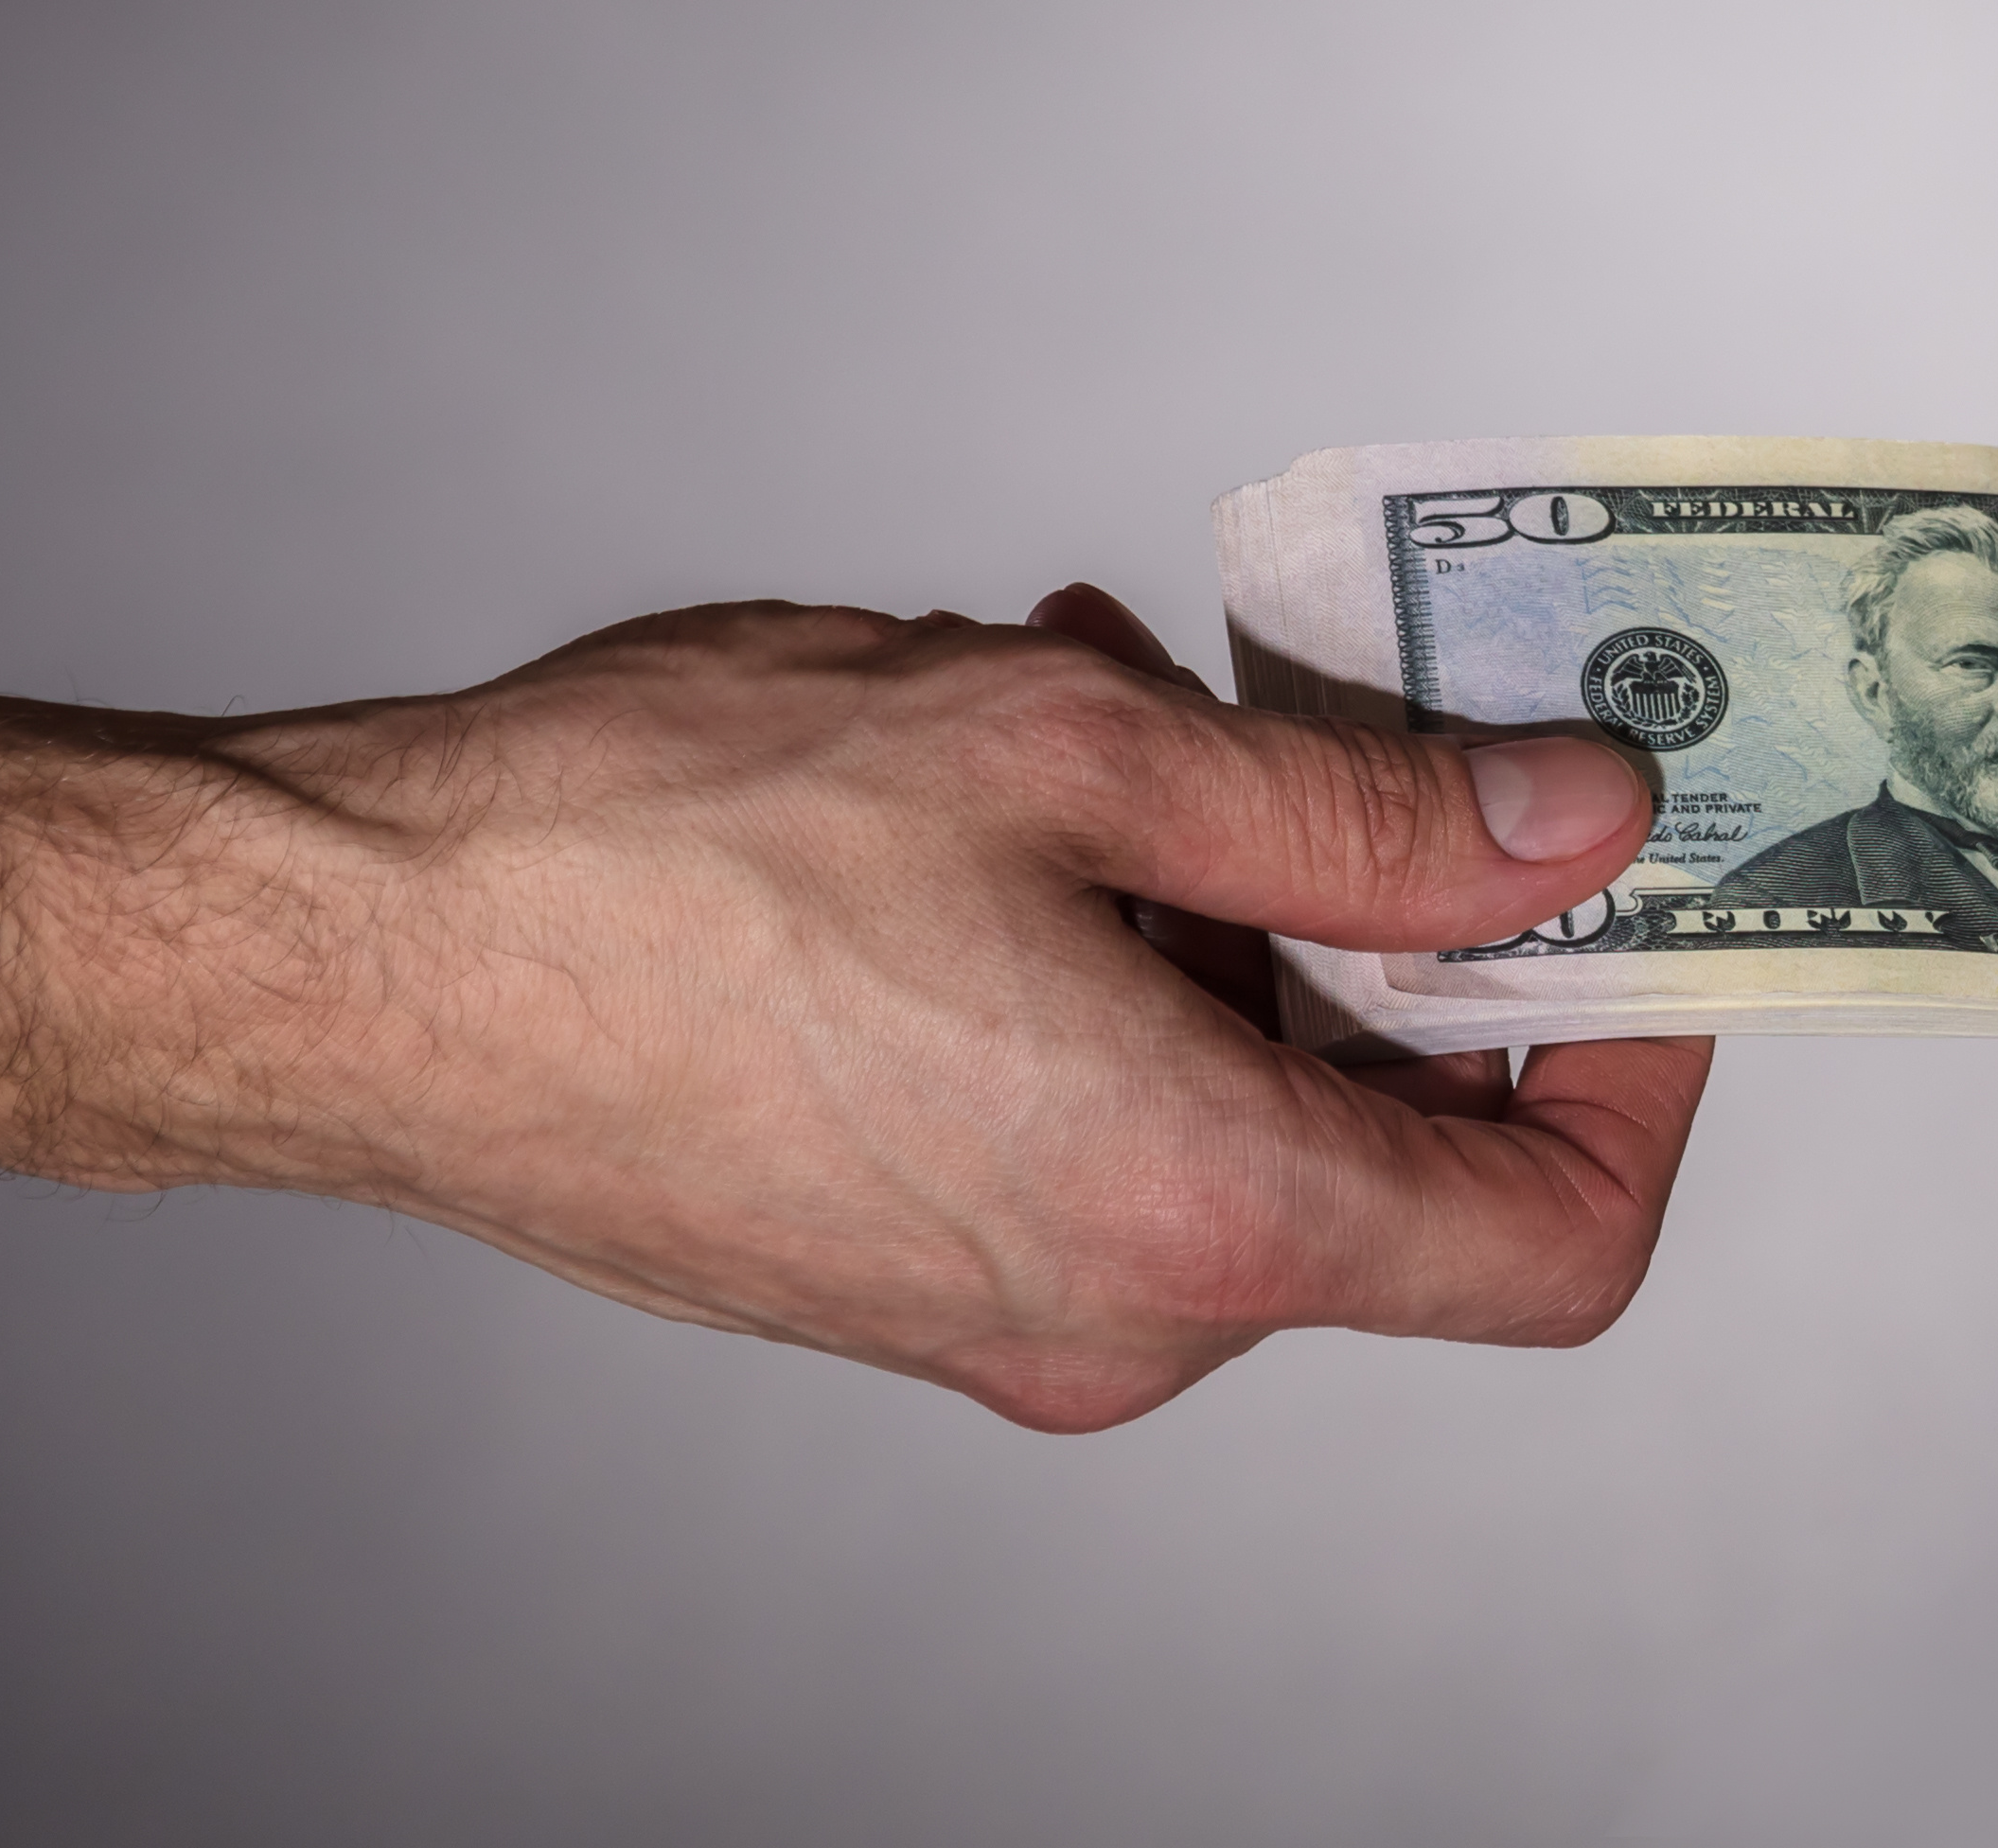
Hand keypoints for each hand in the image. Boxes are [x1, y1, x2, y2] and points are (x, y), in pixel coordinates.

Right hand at [0, 581, 1710, 1431]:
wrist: (358, 958)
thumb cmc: (656, 854)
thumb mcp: (1078, 752)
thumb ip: (1366, 813)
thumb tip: (1574, 830)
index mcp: (1192, 1214)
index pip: (1554, 1239)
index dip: (1639, 1063)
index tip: (1623, 894)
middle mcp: (1111, 1313)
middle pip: (1390, 1140)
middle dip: (1387, 898)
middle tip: (1313, 691)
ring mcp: (994, 1311)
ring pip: (1229, 1089)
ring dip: (1222, 883)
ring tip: (1101, 683)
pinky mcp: (896, 1266)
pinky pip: (1094, 1105)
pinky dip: (1108, 939)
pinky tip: (1000, 769)